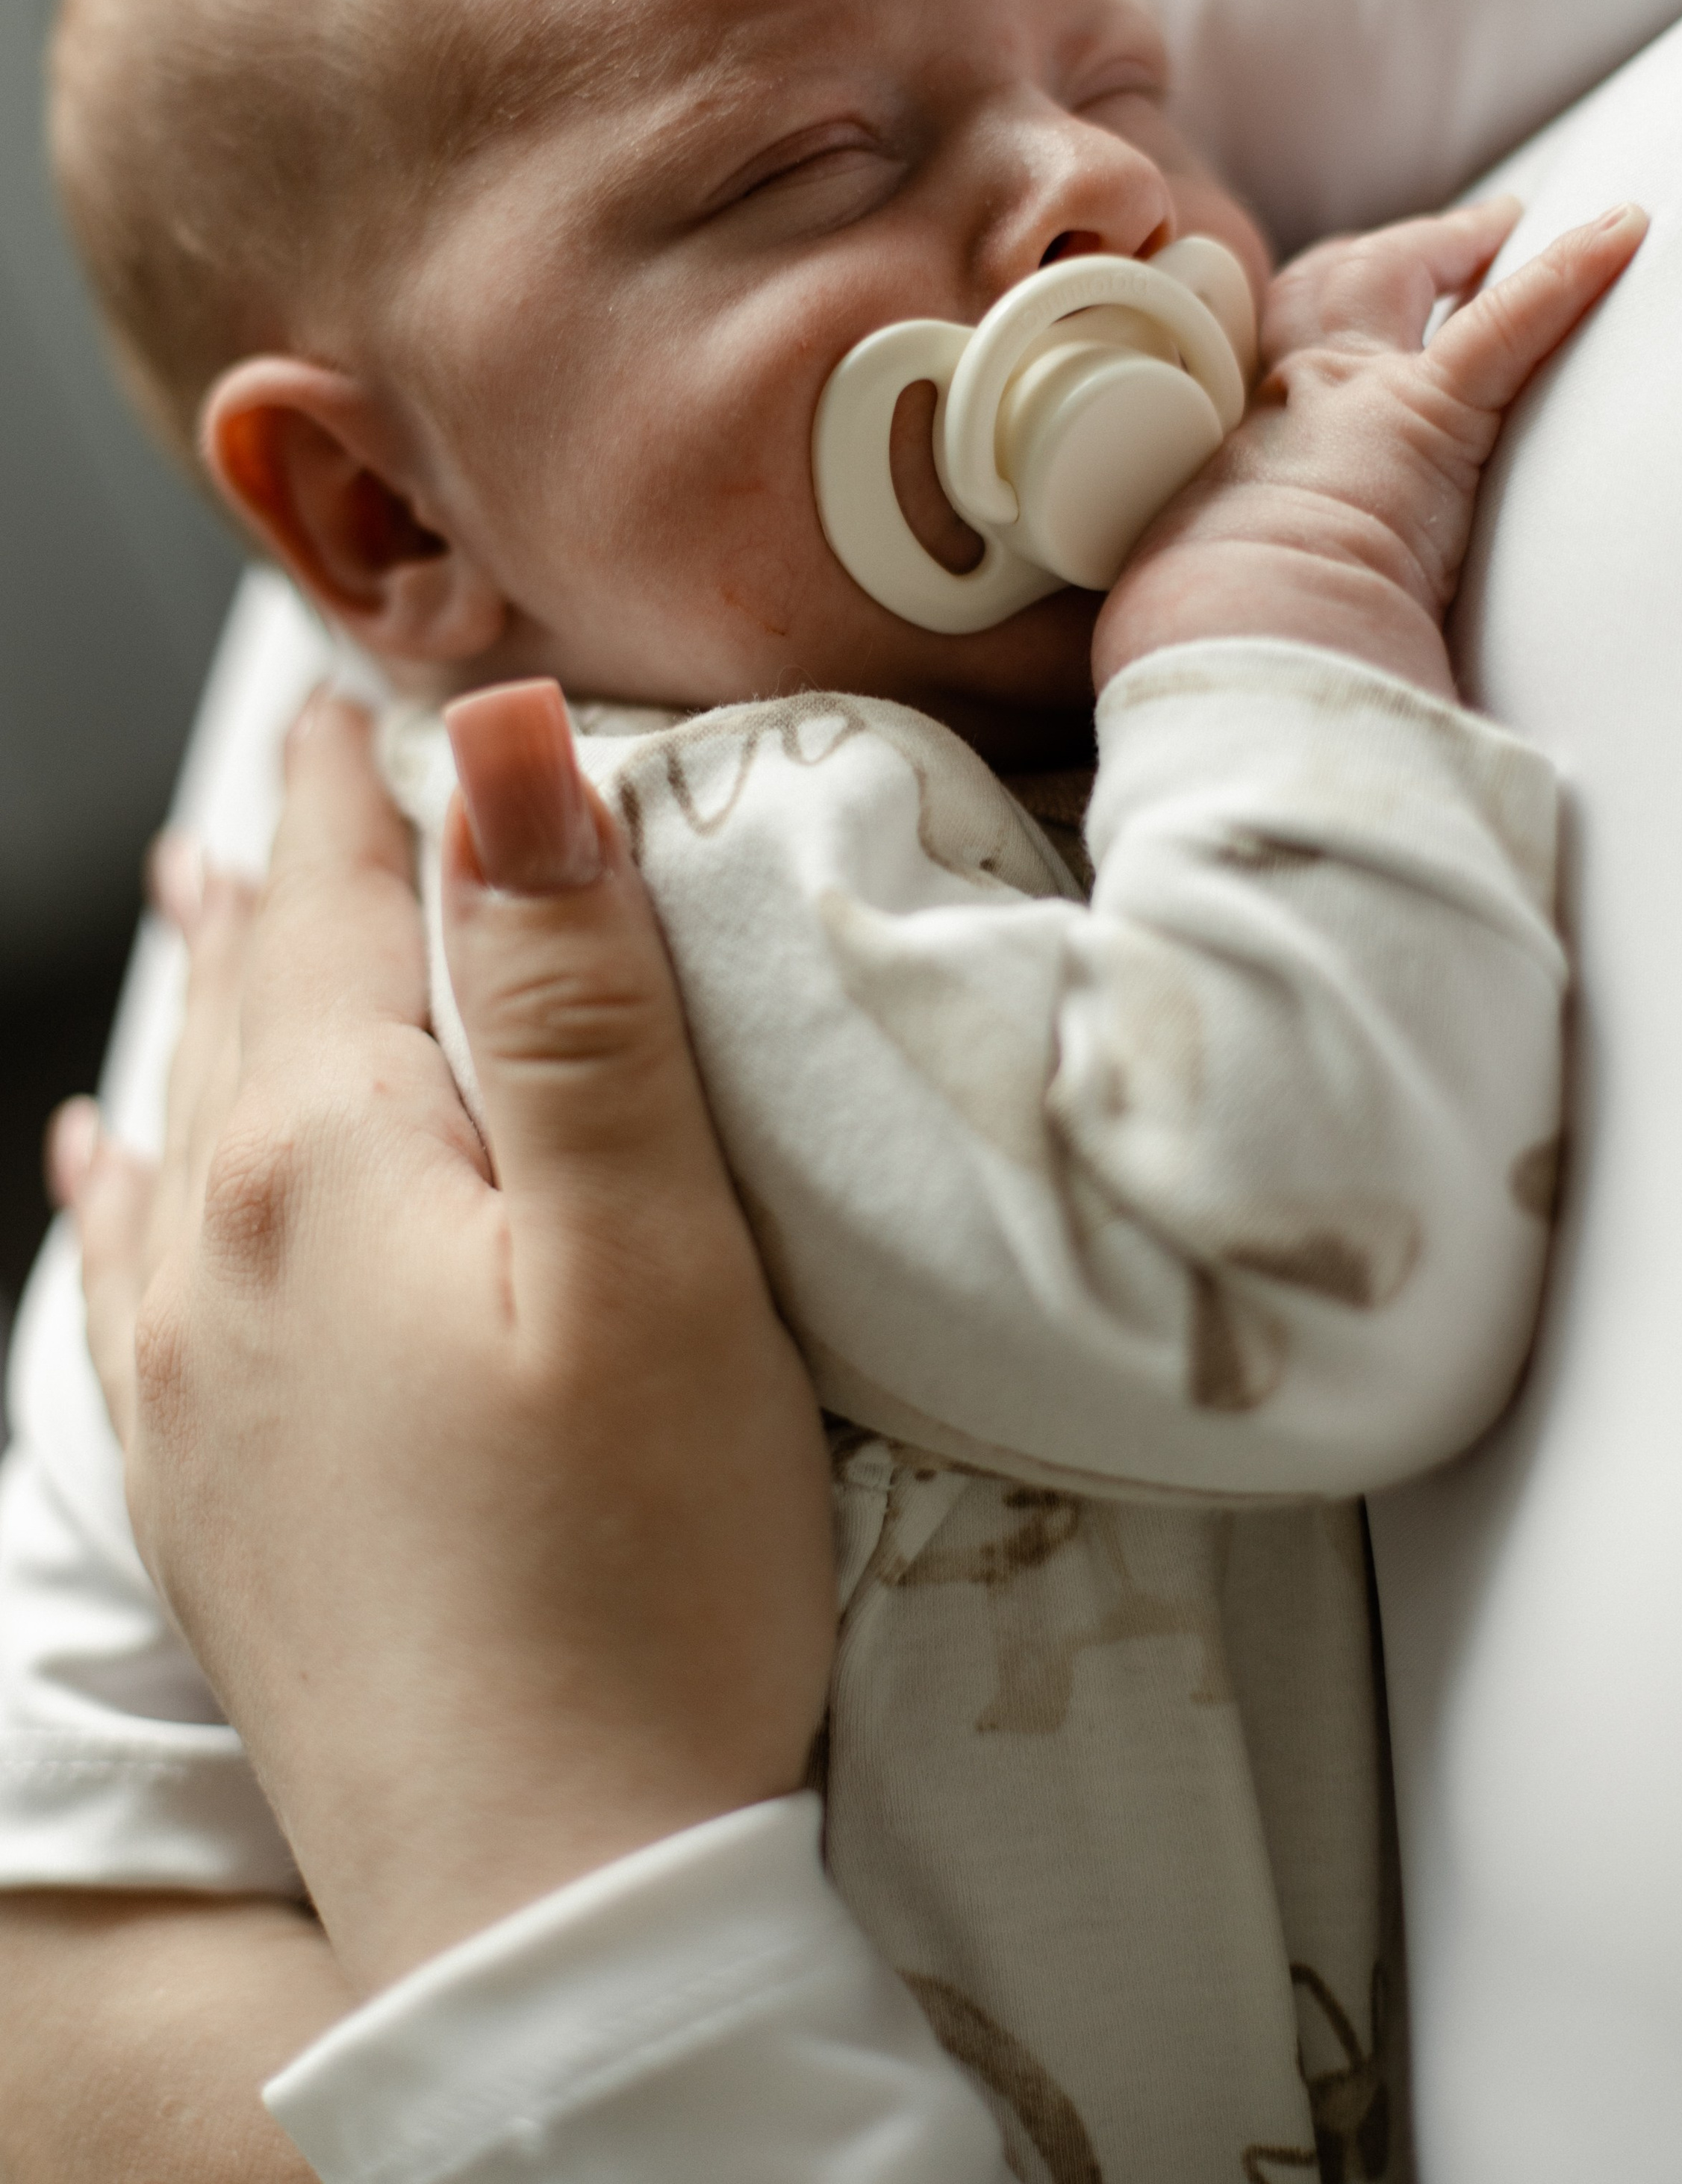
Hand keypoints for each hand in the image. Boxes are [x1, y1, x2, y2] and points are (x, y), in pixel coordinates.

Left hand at [66, 687, 835, 1997]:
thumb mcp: (650, 1261)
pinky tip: (107, 1166)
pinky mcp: (209, 1493)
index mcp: (332, 1173)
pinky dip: (127, 1185)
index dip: (358, 794)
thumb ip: (568, 996)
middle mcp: (222, 1260)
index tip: (363, 699)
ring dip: (212, 1003)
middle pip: (251, 1005)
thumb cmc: (645, 1582)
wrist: (546, 1905)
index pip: (335, 917)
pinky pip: (130, 1279)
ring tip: (207, 909)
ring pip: (183, 1127)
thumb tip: (505, 744)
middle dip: (284, 876)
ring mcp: (194, 1387)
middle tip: (301, 773)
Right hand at [1093, 196, 1646, 696]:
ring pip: (1396, 278)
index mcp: (1245, 449)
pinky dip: (1568, 274)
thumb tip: (1220, 680)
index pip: (1276, 364)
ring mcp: (1360, 394)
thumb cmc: (1219, 638)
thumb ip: (1238, 607)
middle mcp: (1292, 401)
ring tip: (1504, 223)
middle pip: (1323, 293)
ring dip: (1446, 245)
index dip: (1305, 332)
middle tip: (1426, 243)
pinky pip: (1510, 322)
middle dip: (1370, 260)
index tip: (1331, 315)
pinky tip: (1623, 231)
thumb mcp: (1212, 606)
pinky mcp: (1434, 410)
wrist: (1232, 628)